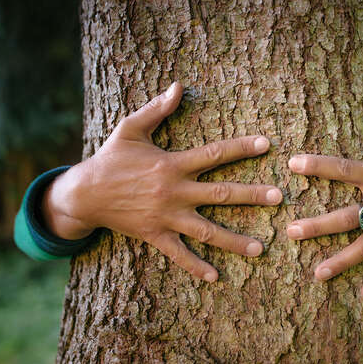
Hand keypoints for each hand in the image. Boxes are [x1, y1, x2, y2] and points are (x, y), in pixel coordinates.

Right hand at [41, 82, 282, 281]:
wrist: (83, 194)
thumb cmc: (110, 159)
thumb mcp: (130, 129)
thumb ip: (156, 109)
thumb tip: (179, 86)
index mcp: (171, 165)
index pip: (214, 154)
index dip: (241, 148)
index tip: (267, 143)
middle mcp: (173, 192)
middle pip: (220, 195)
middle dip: (251, 196)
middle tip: (279, 198)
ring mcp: (166, 217)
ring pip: (206, 231)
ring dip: (234, 240)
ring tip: (261, 248)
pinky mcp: (155, 235)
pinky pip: (178, 254)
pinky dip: (196, 266)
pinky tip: (216, 277)